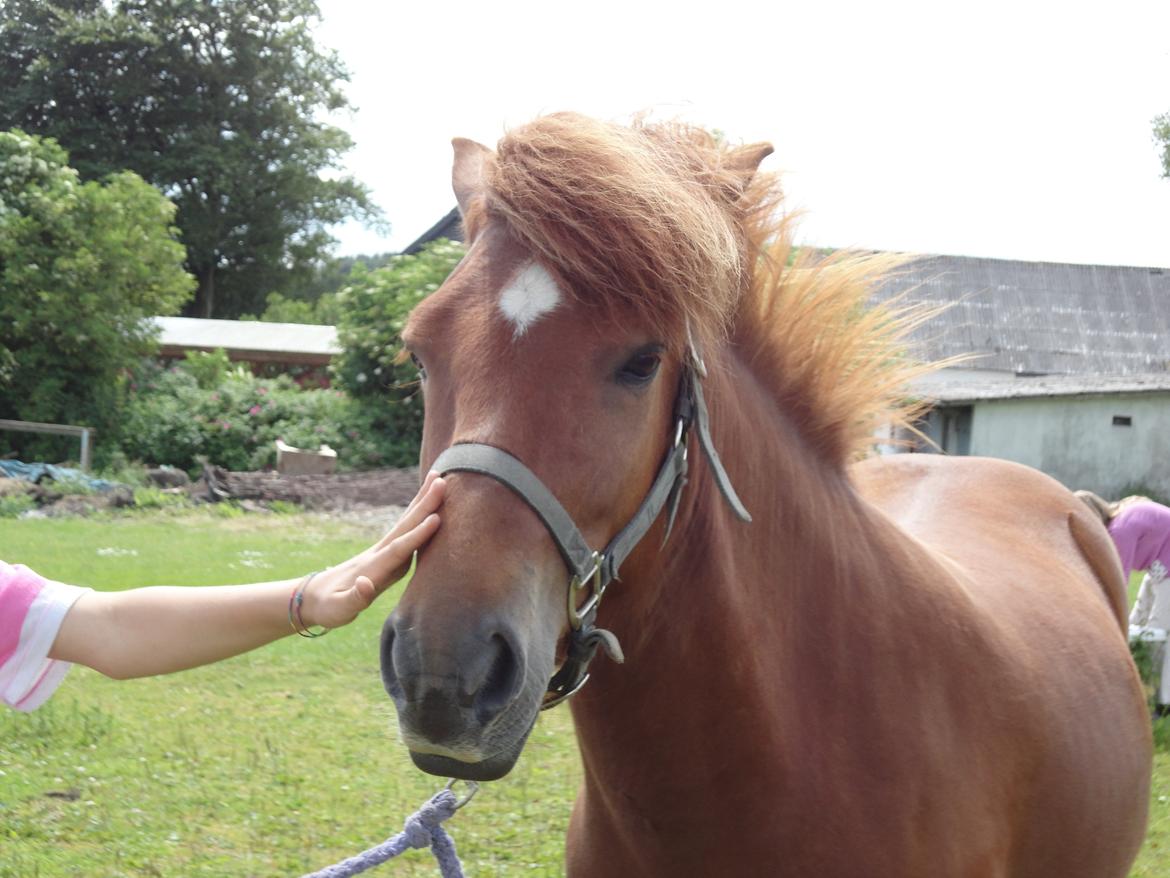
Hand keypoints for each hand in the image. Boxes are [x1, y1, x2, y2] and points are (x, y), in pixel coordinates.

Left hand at [301, 472, 444, 628]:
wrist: (312, 596)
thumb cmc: (328, 607)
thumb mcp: (338, 609)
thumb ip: (354, 598)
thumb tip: (365, 583)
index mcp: (372, 568)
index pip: (398, 549)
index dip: (417, 535)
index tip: (436, 518)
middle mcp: (379, 554)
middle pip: (404, 526)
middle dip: (424, 505)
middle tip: (442, 481)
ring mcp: (382, 552)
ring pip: (405, 523)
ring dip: (422, 502)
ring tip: (437, 479)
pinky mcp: (385, 554)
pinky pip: (406, 530)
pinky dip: (418, 515)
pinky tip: (428, 507)